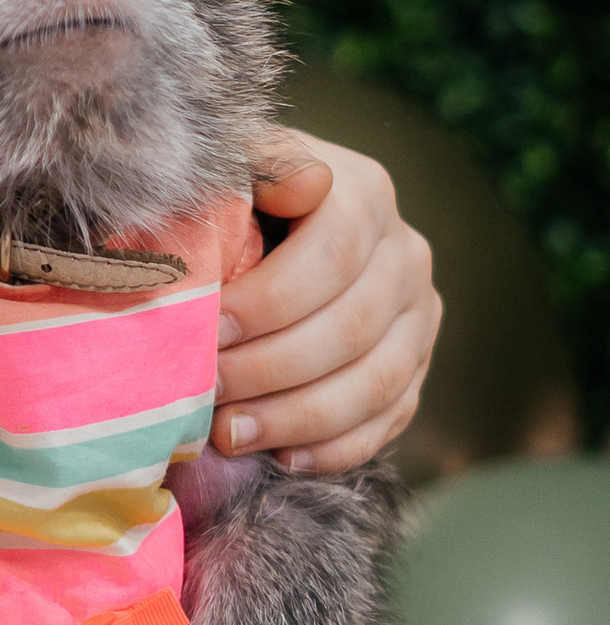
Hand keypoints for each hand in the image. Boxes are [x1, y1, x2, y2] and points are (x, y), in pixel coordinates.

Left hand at [214, 132, 439, 474]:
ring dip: (297, 418)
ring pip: (376, 382)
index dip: (271, 301)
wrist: (262, 224)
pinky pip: (390, 419)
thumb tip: (304, 186)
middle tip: (206, 394)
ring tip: (230, 435)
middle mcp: (405, 252)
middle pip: (353, 327)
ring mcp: (418, 314)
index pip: (333, 255)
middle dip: (271, 369)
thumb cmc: (232, 198)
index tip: (210, 332)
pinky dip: (335, 447)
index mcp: (364, 192)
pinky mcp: (416, 366)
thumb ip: (257, 167)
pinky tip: (282, 458)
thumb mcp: (233, 166)